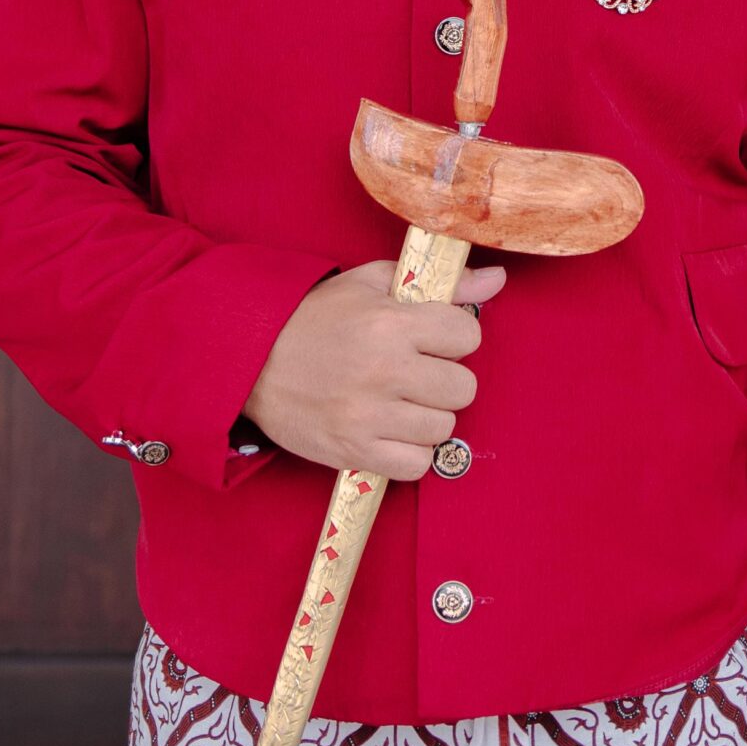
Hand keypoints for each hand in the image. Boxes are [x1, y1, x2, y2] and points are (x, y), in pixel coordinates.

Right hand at [244, 259, 506, 475]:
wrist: (250, 359)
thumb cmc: (315, 317)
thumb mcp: (373, 284)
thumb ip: (441, 285)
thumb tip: (496, 279)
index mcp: (392, 322)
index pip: (468, 337)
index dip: (454, 338)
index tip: (432, 340)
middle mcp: (385, 370)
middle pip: (463, 388)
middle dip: (445, 379)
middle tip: (417, 373)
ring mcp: (369, 416)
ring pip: (442, 428)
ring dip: (427, 416)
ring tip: (399, 402)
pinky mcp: (354, 452)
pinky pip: (416, 466)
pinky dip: (409, 452)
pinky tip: (390, 431)